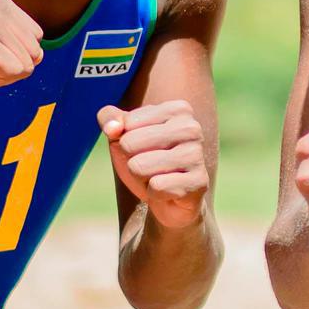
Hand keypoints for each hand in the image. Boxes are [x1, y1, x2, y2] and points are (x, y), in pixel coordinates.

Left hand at [98, 98, 209, 229]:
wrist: (169, 199)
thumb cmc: (145, 159)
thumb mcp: (122, 134)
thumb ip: (109, 118)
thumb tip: (112, 129)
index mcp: (178, 109)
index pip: (127, 123)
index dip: (126, 141)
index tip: (144, 148)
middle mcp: (191, 128)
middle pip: (129, 143)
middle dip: (131, 161)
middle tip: (149, 166)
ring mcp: (197, 155)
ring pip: (139, 167)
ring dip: (141, 178)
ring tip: (156, 177)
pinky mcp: (198, 182)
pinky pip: (156, 187)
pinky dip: (153, 193)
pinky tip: (167, 192)